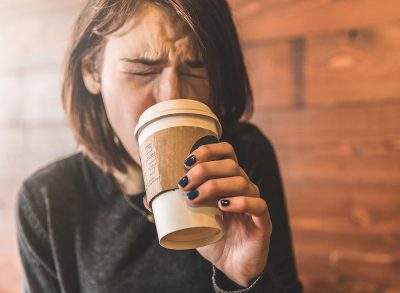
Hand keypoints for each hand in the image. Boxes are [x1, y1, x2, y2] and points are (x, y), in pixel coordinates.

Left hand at [177, 142, 271, 286]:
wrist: (231, 265)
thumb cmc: (213, 237)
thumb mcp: (190, 220)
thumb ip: (173, 207)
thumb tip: (148, 199)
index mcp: (228, 180)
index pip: (226, 152)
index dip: (208, 150)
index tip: (186, 161)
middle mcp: (244, 187)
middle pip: (230, 165)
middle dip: (205, 169)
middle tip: (184, 184)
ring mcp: (254, 202)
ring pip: (241, 182)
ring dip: (215, 186)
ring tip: (194, 198)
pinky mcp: (262, 222)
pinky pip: (258, 205)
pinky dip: (240, 202)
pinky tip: (223, 206)